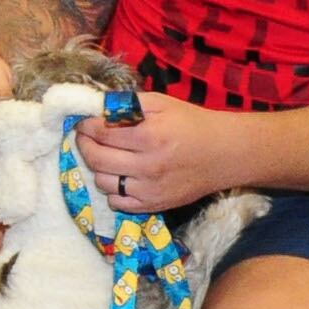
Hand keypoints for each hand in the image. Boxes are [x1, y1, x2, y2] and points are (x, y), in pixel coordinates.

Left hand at [74, 92, 255, 212]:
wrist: (224, 153)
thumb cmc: (191, 123)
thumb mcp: (161, 103)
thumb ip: (127, 103)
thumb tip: (96, 107)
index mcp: (149, 136)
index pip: (101, 132)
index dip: (86, 126)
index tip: (84, 122)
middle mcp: (147, 166)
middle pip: (96, 159)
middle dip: (84, 145)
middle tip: (85, 137)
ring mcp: (149, 189)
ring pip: (103, 182)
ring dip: (98, 167)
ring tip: (105, 155)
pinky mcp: (153, 204)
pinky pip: (117, 202)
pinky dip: (112, 190)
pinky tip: (119, 176)